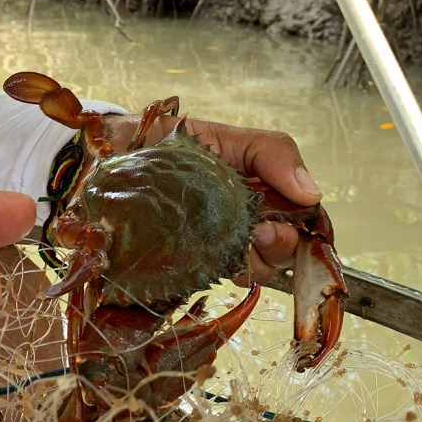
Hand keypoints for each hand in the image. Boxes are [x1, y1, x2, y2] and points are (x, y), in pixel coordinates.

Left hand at [100, 112, 322, 284]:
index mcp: (258, 198)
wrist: (109, 150)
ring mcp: (211, 250)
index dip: (303, 233)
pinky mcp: (178, 267)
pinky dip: (205, 272)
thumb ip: (271, 153)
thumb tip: (311, 191)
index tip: (281, 225)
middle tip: (257, 232)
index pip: (300, 226)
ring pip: (249, 273)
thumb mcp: (224, 137)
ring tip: (221, 240)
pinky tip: (191, 255)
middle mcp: (240, 229)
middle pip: (280, 256)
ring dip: (244, 261)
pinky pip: (204, 285)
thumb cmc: (167, 144)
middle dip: (276, 247)